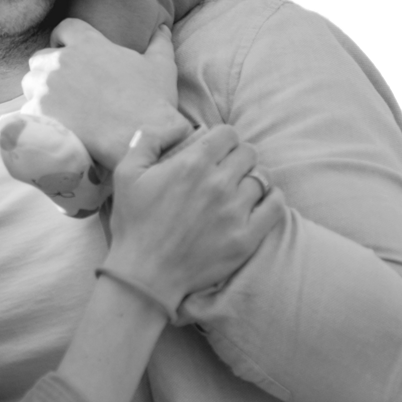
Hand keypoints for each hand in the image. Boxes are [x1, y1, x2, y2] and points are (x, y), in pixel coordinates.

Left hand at [20, 19, 180, 168]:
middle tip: (62, 87)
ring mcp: (48, 86)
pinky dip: (36, 117)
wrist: (140, 137)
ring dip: (38, 91)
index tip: (66, 51)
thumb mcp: (161, 66)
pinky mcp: (40, 112)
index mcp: (88, 43)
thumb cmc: (152, 101)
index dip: (63, 39)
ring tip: (55, 108)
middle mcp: (62, 60)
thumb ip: (159, 43)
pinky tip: (51, 127)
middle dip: (48, 69)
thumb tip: (163, 28)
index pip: (65, 28)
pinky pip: (27, 110)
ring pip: (30, 82)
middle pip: (41, 57)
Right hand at [105, 124, 284, 317]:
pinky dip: (271, 198)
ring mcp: (235, 212)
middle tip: (225, 169)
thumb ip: (150, 138)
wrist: (145, 275)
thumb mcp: (126, 171)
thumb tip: (179, 126)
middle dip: (237, 155)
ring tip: (238, 187)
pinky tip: (257, 202)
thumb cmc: (133, 221)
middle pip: (248, 152)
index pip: (228, 133)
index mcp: (191, 164)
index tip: (214, 150)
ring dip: (251, 177)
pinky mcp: (246, 238)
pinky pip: (275, 206)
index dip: (221, 138)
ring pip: (262, 177)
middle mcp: (218, 184)